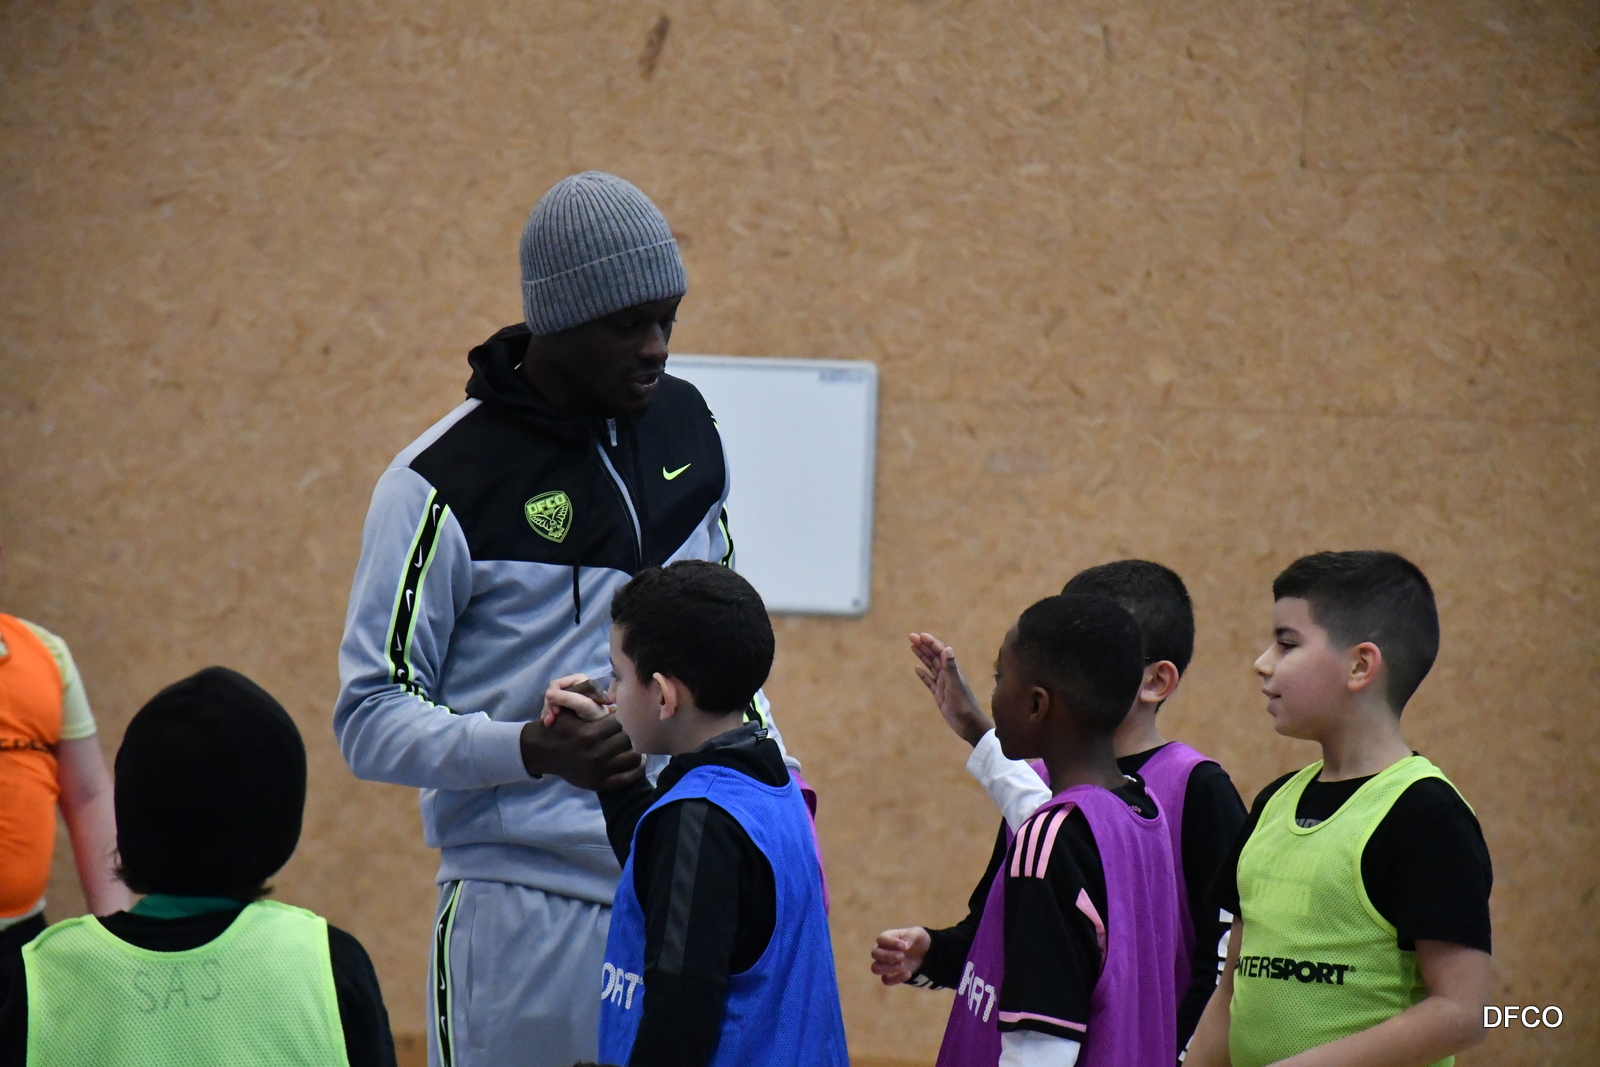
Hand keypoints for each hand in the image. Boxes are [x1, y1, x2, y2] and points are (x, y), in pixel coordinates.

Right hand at [520, 709, 643, 790]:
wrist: (544, 753)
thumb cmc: (559, 728)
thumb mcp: (566, 710)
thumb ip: (586, 699)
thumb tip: (612, 697)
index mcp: (588, 734)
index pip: (620, 722)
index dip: (622, 718)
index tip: (621, 718)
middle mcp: (594, 754)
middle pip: (627, 739)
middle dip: (629, 733)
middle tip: (630, 731)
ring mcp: (598, 771)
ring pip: (632, 757)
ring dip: (637, 749)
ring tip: (635, 744)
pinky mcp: (600, 784)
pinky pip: (628, 777)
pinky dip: (637, 768)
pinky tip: (637, 760)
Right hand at [541, 673, 612, 725]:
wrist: (604, 727)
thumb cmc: (596, 715)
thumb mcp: (584, 706)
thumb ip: (567, 698)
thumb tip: (547, 693)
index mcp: (577, 679)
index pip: (556, 684)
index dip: (552, 697)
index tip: (555, 712)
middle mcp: (573, 684)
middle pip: (552, 692)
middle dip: (549, 706)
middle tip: (549, 720)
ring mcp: (570, 694)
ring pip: (551, 700)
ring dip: (548, 711)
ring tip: (549, 723)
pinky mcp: (567, 703)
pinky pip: (553, 705)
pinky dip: (549, 713)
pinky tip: (549, 722)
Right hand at [871, 927, 930, 985]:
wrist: (922, 954)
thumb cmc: (916, 940)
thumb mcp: (918, 934)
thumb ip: (910, 936)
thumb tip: (904, 945)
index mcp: (886, 937)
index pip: (881, 939)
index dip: (891, 943)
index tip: (904, 946)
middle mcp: (881, 950)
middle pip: (874, 954)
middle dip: (888, 956)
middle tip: (902, 956)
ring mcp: (884, 964)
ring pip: (875, 968)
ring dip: (888, 968)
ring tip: (902, 966)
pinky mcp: (890, 975)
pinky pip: (886, 980)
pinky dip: (896, 979)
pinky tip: (908, 973)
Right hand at [909, 633, 992, 746]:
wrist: (968, 724)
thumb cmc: (964, 704)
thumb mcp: (955, 684)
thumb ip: (951, 667)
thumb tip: (947, 648)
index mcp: (953, 670)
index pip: (940, 651)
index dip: (931, 642)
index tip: (920, 635)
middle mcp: (948, 674)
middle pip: (934, 656)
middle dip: (923, 646)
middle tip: (911, 636)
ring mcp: (943, 684)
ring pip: (931, 666)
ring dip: (922, 656)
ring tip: (912, 647)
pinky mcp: (939, 694)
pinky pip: (929, 681)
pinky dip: (923, 674)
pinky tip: (917, 668)